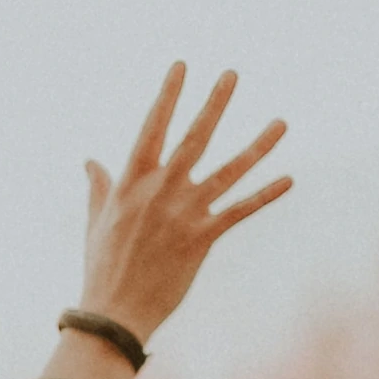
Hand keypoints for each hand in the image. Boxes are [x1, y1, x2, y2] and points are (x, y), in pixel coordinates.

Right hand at [77, 61, 292, 346]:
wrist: (115, 311)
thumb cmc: (101, 266)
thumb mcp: (96, 221)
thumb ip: (99, 187)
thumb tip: (90, 160)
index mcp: (130, 182)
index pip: (152, 128)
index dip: (168, 96)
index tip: (182, 67)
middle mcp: (160, 191)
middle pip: (194, 138)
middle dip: (214, 104)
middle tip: (232, 74)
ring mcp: (184, 213)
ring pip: (229, 171)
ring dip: (258, 146)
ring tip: (282, 122)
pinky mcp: (203, 238)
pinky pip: (240, 210)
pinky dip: (265, 194)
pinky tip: (288, 178)